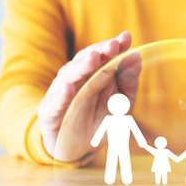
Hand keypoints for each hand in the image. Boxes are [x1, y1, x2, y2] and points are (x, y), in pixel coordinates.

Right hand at [39, 31, 141, 161]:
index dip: (114, 46)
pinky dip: (62, 94)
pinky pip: (56, 101)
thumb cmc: (101, 120)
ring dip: (81, 67)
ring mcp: (61, 92)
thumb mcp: (122, 104)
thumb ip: (129, 81)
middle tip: (112, 45)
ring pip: (70, 75)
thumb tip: (136, 56)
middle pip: (86, 60)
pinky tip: (69, 87)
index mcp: (96, 72)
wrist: (77, 147)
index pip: (104, 54)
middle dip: (99, 52)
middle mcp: (77, 77)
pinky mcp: (50, 110)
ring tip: (93, 59)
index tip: (126, 38)